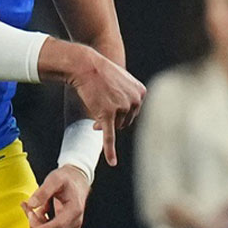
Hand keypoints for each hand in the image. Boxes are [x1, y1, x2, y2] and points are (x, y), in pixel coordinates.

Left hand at [21, 165, 90, 227]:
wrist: (77, 179)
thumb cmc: (67, 178)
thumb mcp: (54, 179)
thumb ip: (43, 192)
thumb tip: (31, 205)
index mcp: (74, 210)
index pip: (58, 226)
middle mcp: (74, 221)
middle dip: (36, 224)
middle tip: (26, 207)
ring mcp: (70, 225)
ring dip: (36, 222)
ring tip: (27, 206)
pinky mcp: (65, 225)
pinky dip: (39, 221)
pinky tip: (33, 209)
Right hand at [60, 45, 145, 165]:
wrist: (86, 65)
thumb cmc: (102, 72)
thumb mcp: (124, 80)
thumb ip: (130, 96)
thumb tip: (128, 114)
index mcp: (142, 93)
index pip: (133, 113)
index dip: (120, 112)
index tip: (110, 105)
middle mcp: (135, 101)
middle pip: (125, 121)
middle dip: (112, 118)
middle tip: (99, 106)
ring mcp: (122, 108)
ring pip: (116, 126)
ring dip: (105, 122)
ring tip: (96, 106)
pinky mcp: (108, 114)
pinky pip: (110, 137)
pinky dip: (110, 151)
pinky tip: (112, 162)